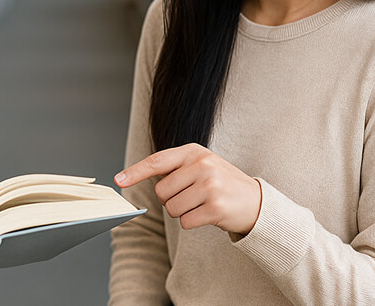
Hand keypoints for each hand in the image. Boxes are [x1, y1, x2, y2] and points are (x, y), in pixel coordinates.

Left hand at [114, 143, 261, 234]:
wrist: (256, 201)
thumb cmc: (221, 183)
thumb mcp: (201, 165)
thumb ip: (176, 168)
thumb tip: (136, 176)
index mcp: (194, 151)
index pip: (157, 161)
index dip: (135, 172)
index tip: (118, 180)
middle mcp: (201, 165)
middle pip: (162, 192)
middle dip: (171, 199)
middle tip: (192, 196)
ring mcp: (209, 185)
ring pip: (172, 208)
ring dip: (182, 212)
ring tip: (201, 204)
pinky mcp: (215, 207)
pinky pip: (185, 222)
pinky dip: (192, 223)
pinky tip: (208, 214)